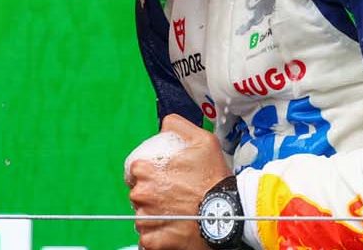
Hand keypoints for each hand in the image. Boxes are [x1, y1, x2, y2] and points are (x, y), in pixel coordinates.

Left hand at [126, 114, 230, 249]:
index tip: (163, 177)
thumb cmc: (214, 179)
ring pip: (142, 215)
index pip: (135, 169)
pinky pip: (147, 238)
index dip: (149, 173)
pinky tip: (171, 229)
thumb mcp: (203, 141)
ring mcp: (145, 219)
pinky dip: (156, 235)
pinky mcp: (152, 240)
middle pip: (138, 193)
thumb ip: (178, 126)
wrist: (227, 214)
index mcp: (146, 170)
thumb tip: (165, 125)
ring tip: (174, 213)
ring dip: (154, 215)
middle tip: (172, 196)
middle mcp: (142, 194)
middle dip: (152, 194)